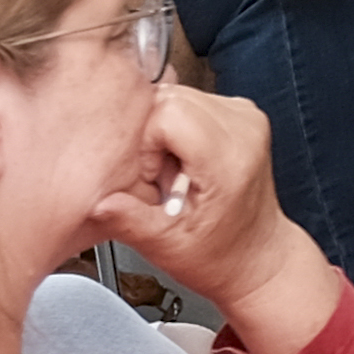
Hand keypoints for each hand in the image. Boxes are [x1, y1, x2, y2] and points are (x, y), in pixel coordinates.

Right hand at [87, 79, 341, 353]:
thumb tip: (95, 199)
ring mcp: (246, 117)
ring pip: (176, 95)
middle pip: (168, 98)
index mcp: (229, 159)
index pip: (166, 112)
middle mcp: (244, 129)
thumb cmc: (220, 255)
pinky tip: (184, 160)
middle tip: (163, 178)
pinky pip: (189, 100)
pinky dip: (176, 127)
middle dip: (151, 136)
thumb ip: (129, 219)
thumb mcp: (165, 247)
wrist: (258, 258)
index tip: (154, 178)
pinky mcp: (241, 112)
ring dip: (163, 131)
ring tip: (175, 172)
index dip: (146, 143)